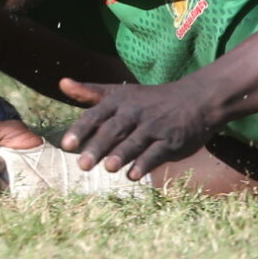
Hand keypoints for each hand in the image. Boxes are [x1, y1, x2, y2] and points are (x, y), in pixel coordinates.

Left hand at [58, 77, 220, 181]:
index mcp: (119, 101)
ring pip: (134, 141)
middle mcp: (135, 112)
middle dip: (97, 147)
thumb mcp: (119, 93)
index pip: (96, 115)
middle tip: (82, 165)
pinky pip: (156, 153)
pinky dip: (145, 163)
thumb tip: (61, 83)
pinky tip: (133, 175)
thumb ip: (90, 92)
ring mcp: (154, 126)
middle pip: (113, 130)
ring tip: (107, 168)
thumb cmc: (150, 100)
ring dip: (121, 155)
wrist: (195, 100)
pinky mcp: (171, 141)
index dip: (81, 130)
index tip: (66, 146)